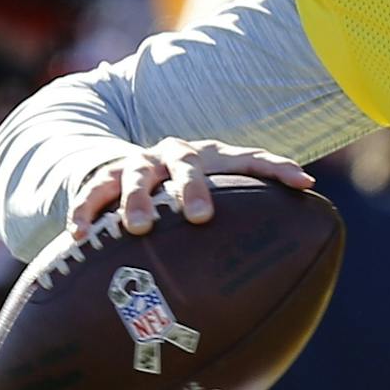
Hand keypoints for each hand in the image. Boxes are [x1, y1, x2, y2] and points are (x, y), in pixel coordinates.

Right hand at [67, 138, 313, 239]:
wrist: (128, 166)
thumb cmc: (188, 188)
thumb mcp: (218, 188)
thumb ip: (256, 202)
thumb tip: (310, 205)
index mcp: (211, 156)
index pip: (250, 157)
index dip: (277, 167)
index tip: (303, 183)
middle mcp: (174, 154)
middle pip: (186, 164)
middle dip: (193, 189)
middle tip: (200, 217)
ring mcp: (137, 164)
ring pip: (134, 176)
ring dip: (136, 200)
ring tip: (138, 227)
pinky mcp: (103, 178)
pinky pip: (90, 192)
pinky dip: (84, 211)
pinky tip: (79, 235)